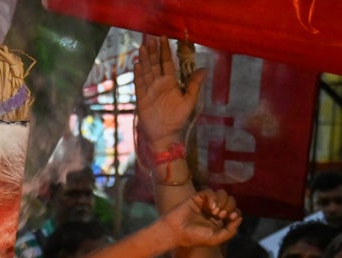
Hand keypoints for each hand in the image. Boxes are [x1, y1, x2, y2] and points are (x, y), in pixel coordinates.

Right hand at [134, 35, 207, 150]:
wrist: (164, 136)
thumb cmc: (178, 120)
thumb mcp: (189, 101)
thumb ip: (194, 85)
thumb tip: (204, 68)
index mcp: (171, 84)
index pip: (167, 63)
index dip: (165, 51)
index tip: (164, 38)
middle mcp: (159, 85)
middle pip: (155, 64)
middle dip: (153, 52)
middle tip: (151, 38)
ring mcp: (150, 91)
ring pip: (147, 71)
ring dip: (145, 59)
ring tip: (143, 47)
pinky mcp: (142, 98)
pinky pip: (139, 83)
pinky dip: (138, 74)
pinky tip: (137, 64)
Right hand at [159, 188, 241, 248]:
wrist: (176, 232)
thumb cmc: (194, 237)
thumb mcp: (216, 239)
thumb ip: (230, 231)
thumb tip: (239, 218)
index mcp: (219, 221)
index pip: (234, 211)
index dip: (236, 212)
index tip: (231, 217)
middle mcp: (213, 211)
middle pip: (230, 201)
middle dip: (229, 207)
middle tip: (220, 215)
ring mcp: (206, 203)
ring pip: (222, 194)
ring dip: (222, 201)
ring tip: (215, 212)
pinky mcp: (198, 197)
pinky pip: (210, 192)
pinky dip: (213, 198)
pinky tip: (210, 207)